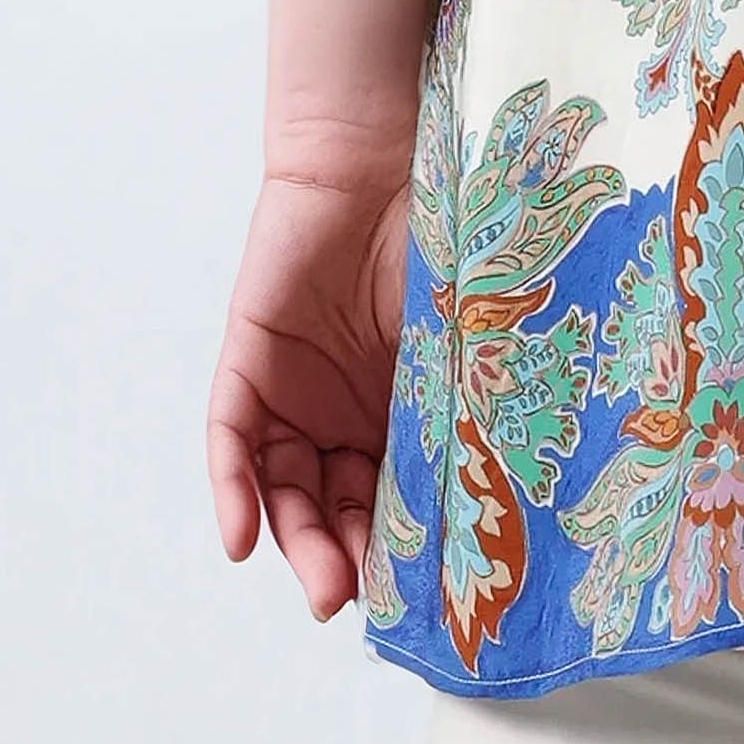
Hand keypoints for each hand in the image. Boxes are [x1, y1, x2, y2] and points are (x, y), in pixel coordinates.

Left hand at [207, 0, 432, 623]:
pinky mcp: (248, 359)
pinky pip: (229, 439)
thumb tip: (514, 493)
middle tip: (356, 596)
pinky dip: (232, 489)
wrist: (390, 148)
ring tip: (319, 581)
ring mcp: (293, 389)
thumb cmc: (452, 229)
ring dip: (295, 538)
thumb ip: (475, 400)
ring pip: (282, 486)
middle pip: (336, 504)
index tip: (420, 592)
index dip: (402, 547)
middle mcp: (347, 410)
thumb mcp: (473, 335)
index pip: (396, 496)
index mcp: (407, 408)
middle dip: (343, 558)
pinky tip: (240, 536)